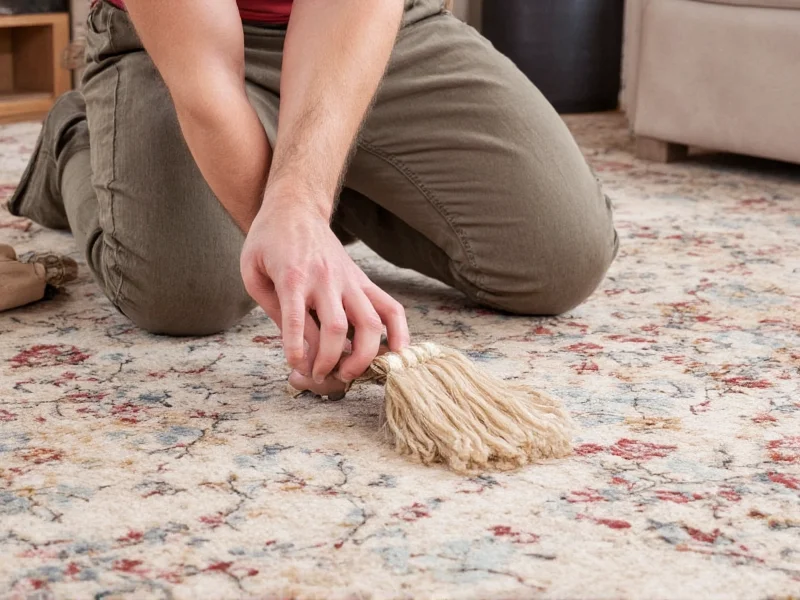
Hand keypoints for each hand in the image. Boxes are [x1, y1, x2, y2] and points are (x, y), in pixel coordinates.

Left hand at [240, 189, 409, 389]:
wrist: (295, 209)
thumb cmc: (268, 243)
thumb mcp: (254, 273)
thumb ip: (275, 309)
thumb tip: (300, 347)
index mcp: (293, 276)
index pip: (295, 319)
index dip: (296, 349)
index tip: (296, 368)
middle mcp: (325, 278)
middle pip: (337, 327)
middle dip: (330, 360)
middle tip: (322, 376)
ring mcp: (350, 280)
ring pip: (369, 321)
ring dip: (364, 354)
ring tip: (351, 372)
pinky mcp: (363, 280)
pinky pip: (390, 307)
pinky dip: (398, 332)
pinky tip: (396, 352)